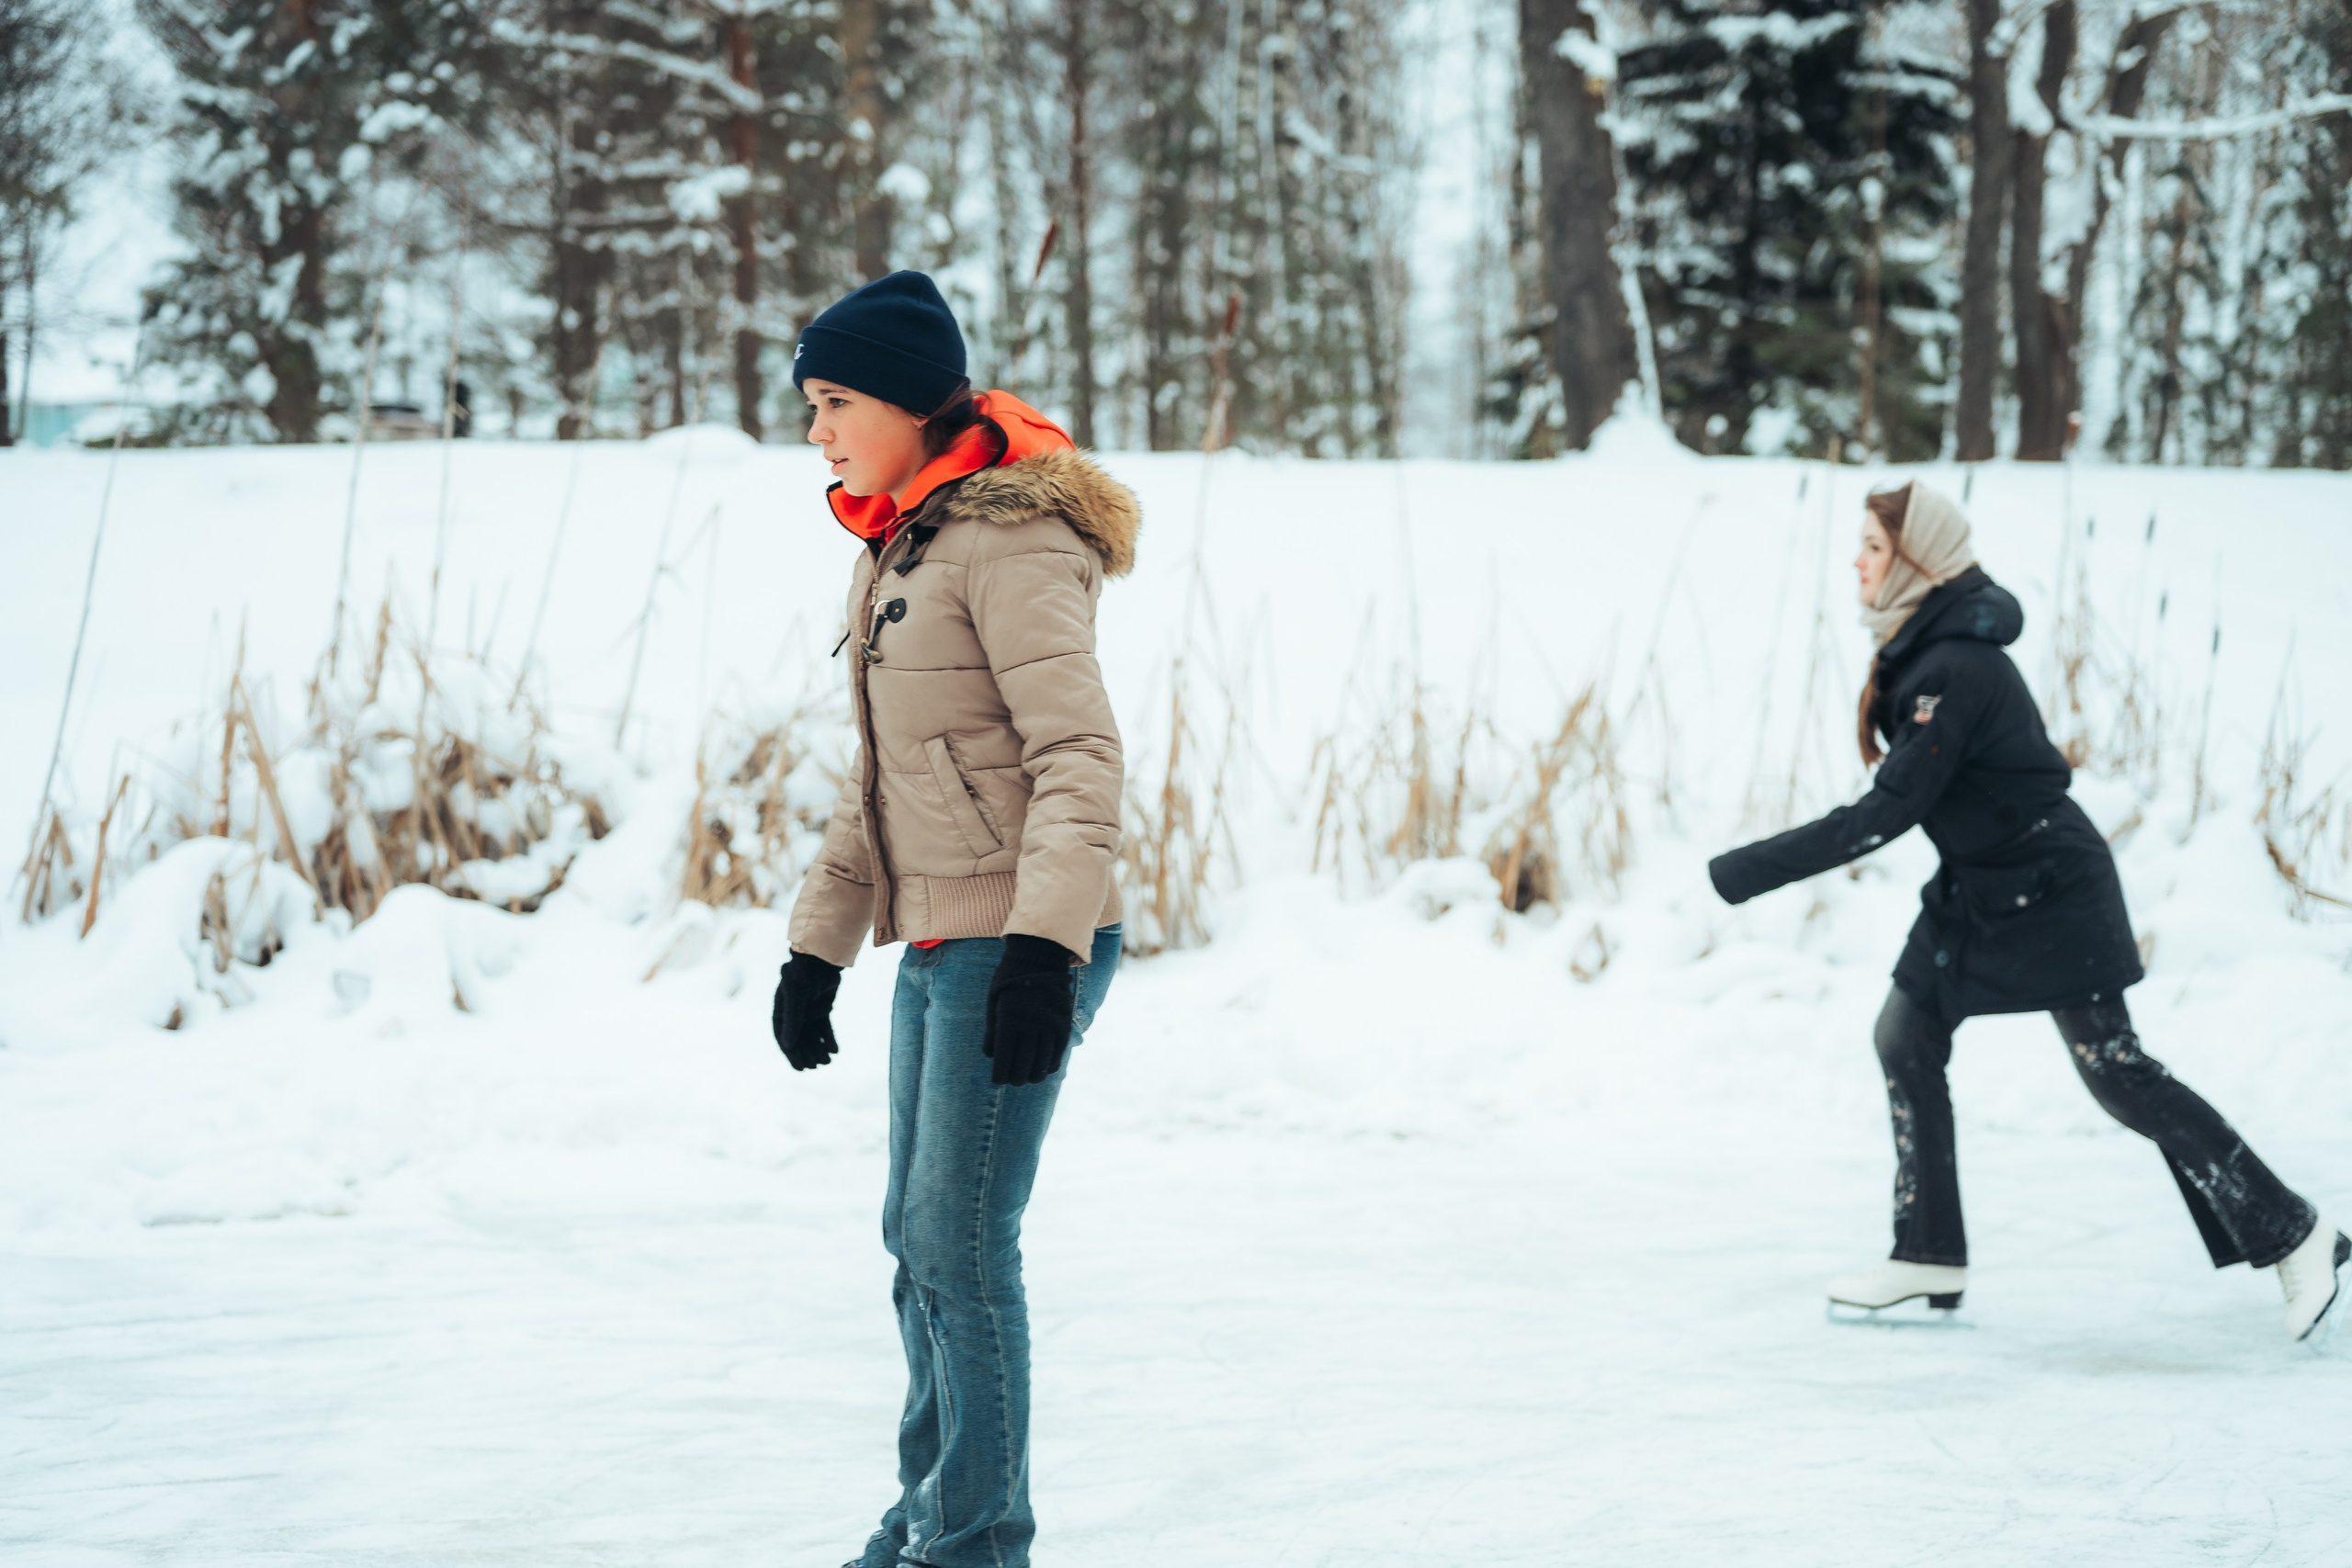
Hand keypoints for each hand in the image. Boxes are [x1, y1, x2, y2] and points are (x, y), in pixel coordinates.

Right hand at [772, 950, 842, 1069]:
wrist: (821, 958)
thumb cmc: (803, 973)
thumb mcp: (796, 995)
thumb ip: (793, 1019)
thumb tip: (788, 1044)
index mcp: (781, 1011)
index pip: (784, 1037)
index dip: (791, 1054)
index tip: (800, 1068)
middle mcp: (793, 1014)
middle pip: (799, 1040)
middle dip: (807, 1054)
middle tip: (816, 1067)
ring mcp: (808, 1011)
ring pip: (813, 1036)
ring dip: (819, 1049)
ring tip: (827, 1062)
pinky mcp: (823, 1008)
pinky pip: (825, 1028)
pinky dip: (829, 1039)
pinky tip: (835, 1051)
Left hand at [983, 933, 1076, 1086]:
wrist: (1039, 956)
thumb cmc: (1009, 980)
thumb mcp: (993, 1002)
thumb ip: (991, 1031)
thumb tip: (990, 1057)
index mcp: (1008, 1019)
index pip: (1004, 1059)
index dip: (1000, 1075)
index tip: (998, 1080)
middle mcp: (1030, 1024)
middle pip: (1023, 1065)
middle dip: (1016, 1078)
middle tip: (1013, 1081)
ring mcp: (1050, 1024)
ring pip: (1043, 1062)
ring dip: (1035, 1075)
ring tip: (1029, 1079)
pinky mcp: (1064, 1023)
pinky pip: (1058, 1052)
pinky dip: (1051, 1064)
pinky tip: (1045, 1070)